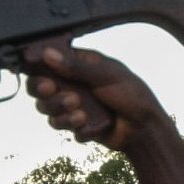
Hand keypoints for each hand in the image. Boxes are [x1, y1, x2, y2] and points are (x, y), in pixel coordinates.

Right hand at [24, 40, 162, 151]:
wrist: (144, 128)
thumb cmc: (131, 94)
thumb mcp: (107, 75)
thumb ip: (77, 67)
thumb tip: (48, 54)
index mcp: (78, 65)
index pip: (47, 64)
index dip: (38, 71)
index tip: (44, 80)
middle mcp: (71, 84)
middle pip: (40, 89)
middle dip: (46, 94)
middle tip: (53, 92)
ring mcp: (72, 105)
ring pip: (48, 110)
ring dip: (60, 112)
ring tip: (80, 113)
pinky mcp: (75, 125)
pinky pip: (63, 127)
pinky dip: (74, 127)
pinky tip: (88, 124)